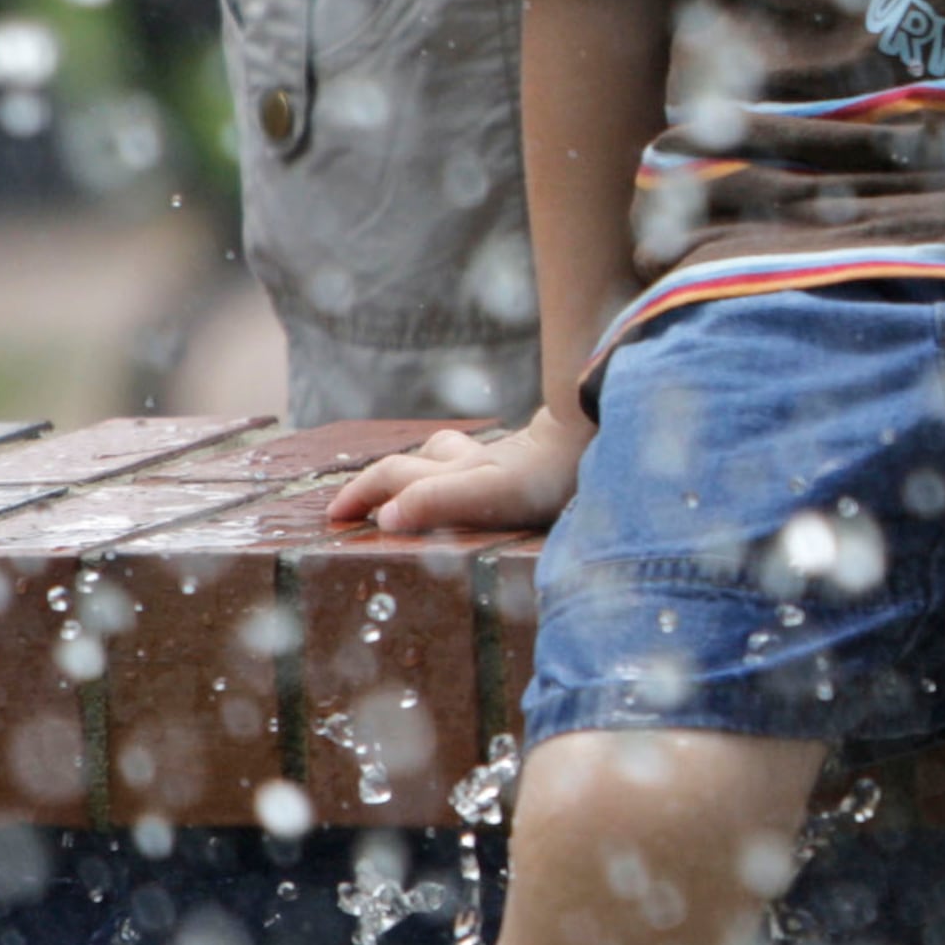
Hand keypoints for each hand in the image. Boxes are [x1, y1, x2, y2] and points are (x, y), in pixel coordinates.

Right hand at [327, 402, 591, 535]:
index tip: (339, 518)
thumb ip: (438, 502)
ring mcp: (502, 456)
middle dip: (377, 484)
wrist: (606, 427)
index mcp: (464, 473)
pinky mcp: (528, 456)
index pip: (400, 478)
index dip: (367, 495)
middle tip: (348, 508)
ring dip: (417, 466)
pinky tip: (473, 472)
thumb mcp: (492, 492)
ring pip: (447, 453)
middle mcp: (478, 461)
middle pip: (415, 463)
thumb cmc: (555, 469)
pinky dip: (459, 465)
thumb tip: (387, 517)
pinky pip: (480, 457)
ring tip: (401, 483)